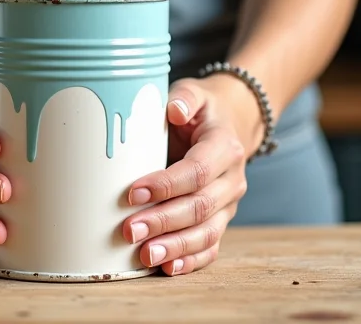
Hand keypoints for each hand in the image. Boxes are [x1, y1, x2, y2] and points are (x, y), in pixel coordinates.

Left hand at [122, 74, 261, 275]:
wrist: (229, 123)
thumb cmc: (201, 109)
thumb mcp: (194, 92)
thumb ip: (184, 97)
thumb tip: (173, 111)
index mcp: (224, 147)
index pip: (196, 171)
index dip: (166, 185)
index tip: (133, 193)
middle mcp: (231, 179)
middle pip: (199, 207)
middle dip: (163, 222)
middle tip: (128, 230)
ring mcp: (228, 203)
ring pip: (206, 232)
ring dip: (174, 246)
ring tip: (145, 255)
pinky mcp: (221, 219)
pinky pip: (211, 246)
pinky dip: (191, 259)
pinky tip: (167, 267)